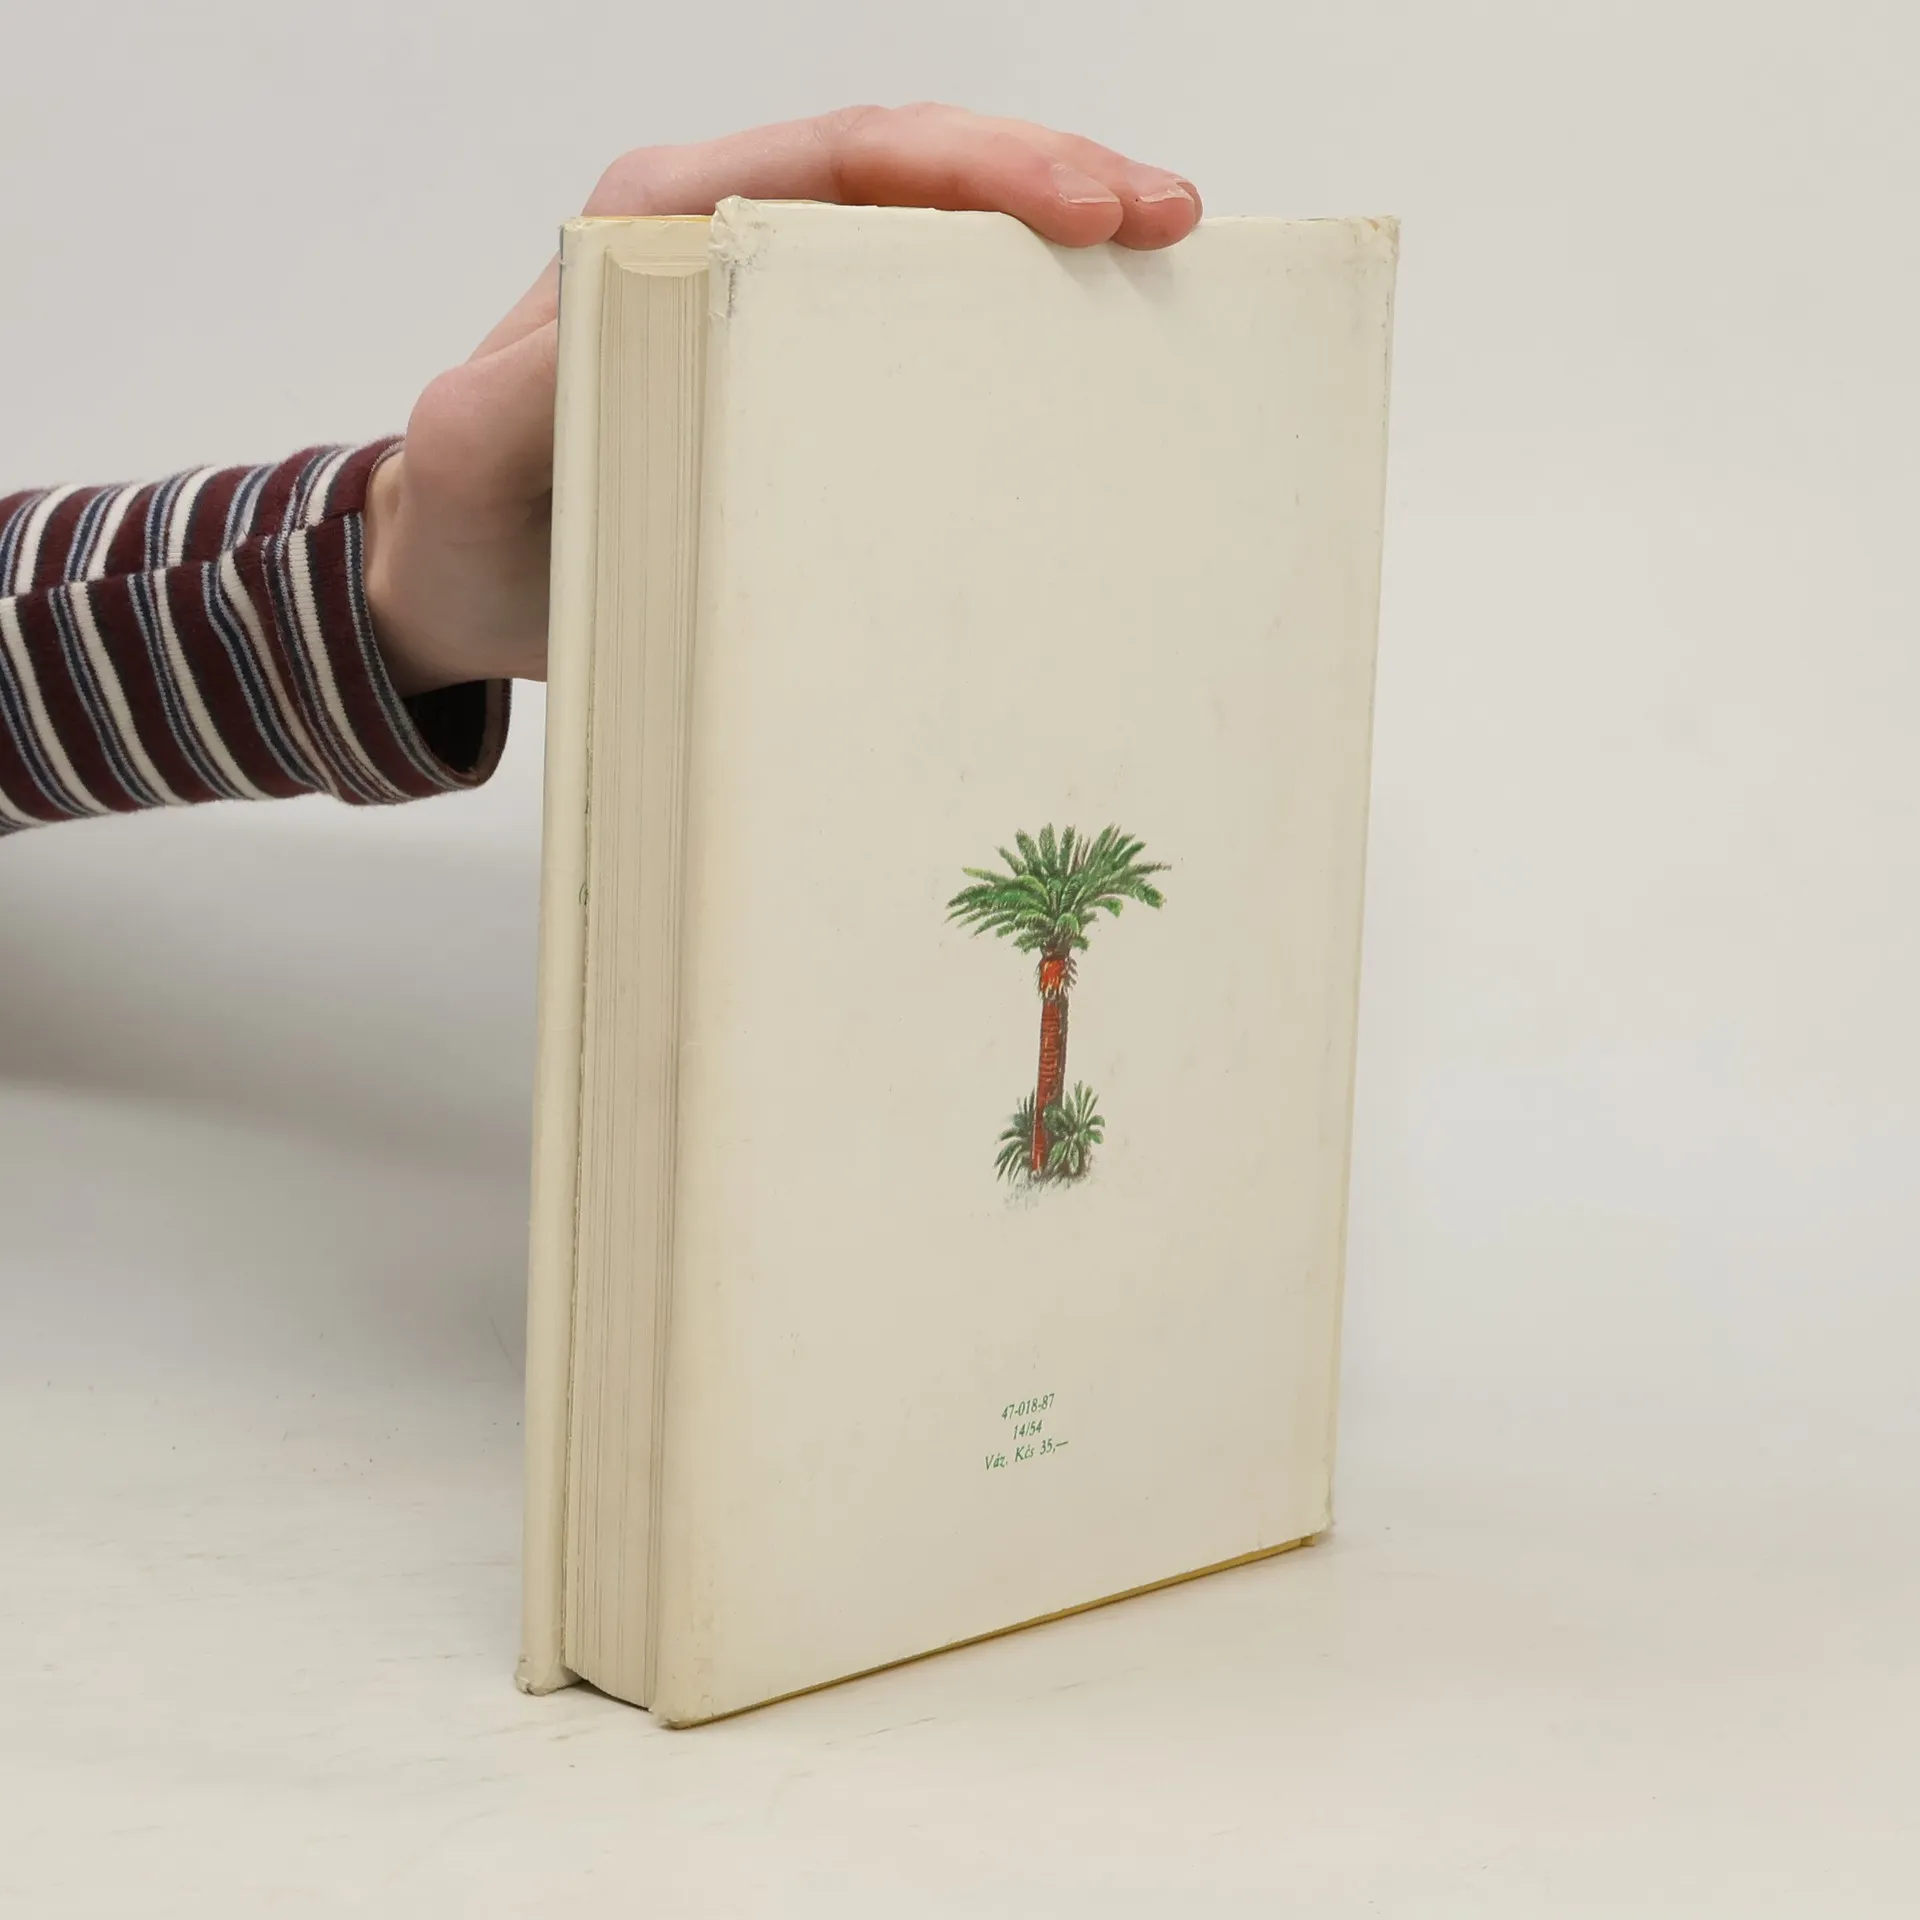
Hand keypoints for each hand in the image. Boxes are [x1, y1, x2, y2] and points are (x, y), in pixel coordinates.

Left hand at [362, 105, 1201, 694]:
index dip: (972, 167)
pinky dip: (1002, 315)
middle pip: (914, 169)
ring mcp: (770, 304)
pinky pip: (914, 322)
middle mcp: (728, 238)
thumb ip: (539, 388)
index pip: (842, 159)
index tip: (1082, 207)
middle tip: (1166, 216)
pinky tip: (1077, 338)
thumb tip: (634, 343)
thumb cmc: (473, 517)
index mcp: (661, 224)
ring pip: (930, 233)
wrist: (458, 578)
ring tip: (1161, 258)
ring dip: (1046, 236)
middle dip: (1048, 174)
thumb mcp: (479, 451)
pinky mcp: (796, 376)